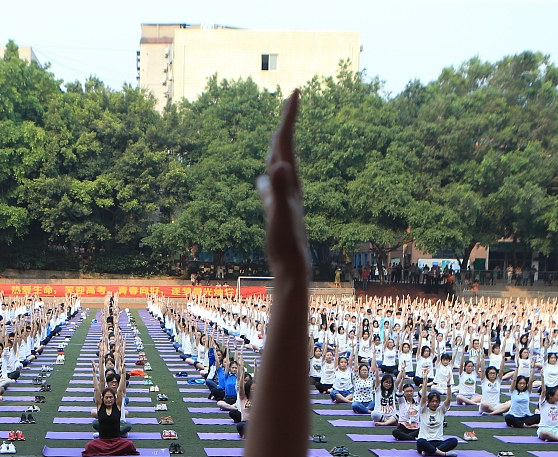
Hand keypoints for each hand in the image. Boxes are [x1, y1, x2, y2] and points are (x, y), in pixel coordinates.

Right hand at [257, 91, 307, 279]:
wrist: (293, 264)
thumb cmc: (285, 241)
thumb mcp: (280, 214)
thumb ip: (279, 190)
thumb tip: (279, 166)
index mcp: (289, 180)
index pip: (287, 143)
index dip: (290, 117)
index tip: (295, 92)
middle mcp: (289, 185)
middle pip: (286, 148)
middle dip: (287, 123)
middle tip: (291, 100)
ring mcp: (283, 197)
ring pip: (280, 165)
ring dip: (278, 147)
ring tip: (277, 133)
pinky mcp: (277, 210)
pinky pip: (271, 186)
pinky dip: (267, 177)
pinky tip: (262, 179)